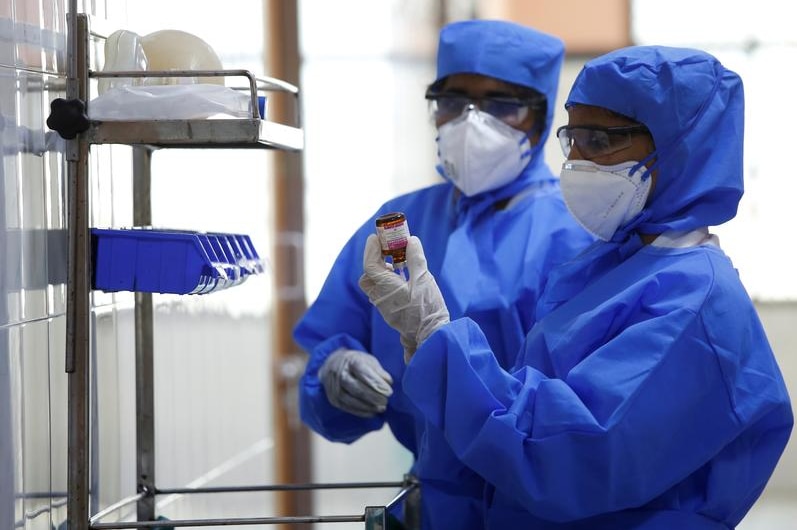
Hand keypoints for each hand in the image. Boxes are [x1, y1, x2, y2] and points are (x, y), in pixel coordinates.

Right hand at [318, 348, 393, 417]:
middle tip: (386, 401)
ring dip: (368, 406)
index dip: (378, 384)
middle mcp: (341, 374)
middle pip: (358, 389)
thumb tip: (388, 382)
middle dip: (374, 397)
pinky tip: (372, 412)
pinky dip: (361, 412)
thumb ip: (379, 371)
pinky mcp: (334, 399)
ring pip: (352, 400)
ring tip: (381, 408)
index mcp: (351, 361)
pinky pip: (348, 408)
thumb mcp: (368, 360)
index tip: (389, 392)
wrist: (332, 365)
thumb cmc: (355, 363)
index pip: (364, 374)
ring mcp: (335, 388)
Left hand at [359, 234, 449, 362]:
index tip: (376, 237)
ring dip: (380, 273)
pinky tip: (401, 280)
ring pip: (373, 286)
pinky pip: (381, 293)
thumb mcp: (424, 280)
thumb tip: (410, 240)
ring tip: (397, 265)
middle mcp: (380, 297)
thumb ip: (415, 259)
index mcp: (386, 287)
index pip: (370, 264)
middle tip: (387, 252)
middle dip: (373, 262)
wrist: (430, 336)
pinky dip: (386, 283)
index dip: (371, 249)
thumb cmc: (427, 308)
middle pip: (367, 277)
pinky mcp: (390, 313)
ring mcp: (384, 307)